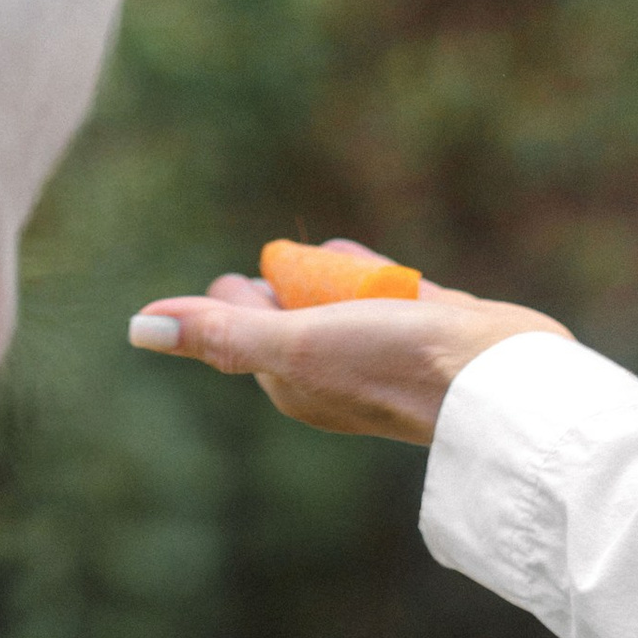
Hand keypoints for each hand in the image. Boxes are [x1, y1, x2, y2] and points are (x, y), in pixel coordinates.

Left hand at [126, 247, 566, 443]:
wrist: (497, 380)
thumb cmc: (393, 364)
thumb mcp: (296, 344)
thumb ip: (223, 332)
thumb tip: (140, 327)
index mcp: (296, 382)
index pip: (246, 331)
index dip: (235, 300)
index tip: (236, 280)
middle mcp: (334, 370)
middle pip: (290, 318)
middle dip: (279, 289)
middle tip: (276, 262)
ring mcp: (382, 350)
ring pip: (338, 306)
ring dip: (324, 279)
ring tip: (318, 255)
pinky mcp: (425, 330)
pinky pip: (384, 294)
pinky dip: (368, 273)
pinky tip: (362, 257)